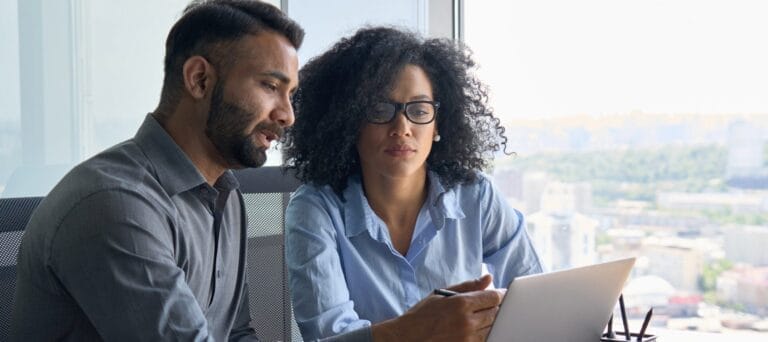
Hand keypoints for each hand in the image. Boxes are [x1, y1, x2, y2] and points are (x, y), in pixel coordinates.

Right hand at [371, 275, 502, 341]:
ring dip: (490, 321)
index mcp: (461, 303)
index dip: (499, 294)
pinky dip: (484, 333)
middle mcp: (467, 321)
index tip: (500, 294)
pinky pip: (484, 340)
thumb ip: (467, 286)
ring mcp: (467, 338)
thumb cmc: (421, 315)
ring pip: (492, 327)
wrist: (406, 338)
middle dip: (495, 307)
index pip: (493, 297)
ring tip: (478, 317)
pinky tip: (475, 328)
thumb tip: (488, 278)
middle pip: (495, 313)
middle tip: (488, 305)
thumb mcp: (441, 295)